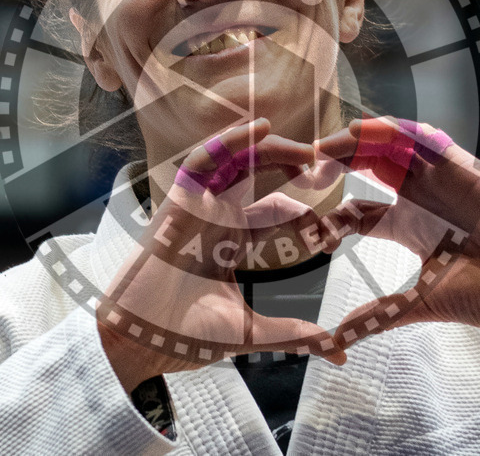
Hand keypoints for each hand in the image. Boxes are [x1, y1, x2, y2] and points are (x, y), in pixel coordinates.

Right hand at [98, 118, 350, 392]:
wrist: (141, 340)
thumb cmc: (184, 335)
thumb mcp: (251, 331)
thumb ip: (294, 334)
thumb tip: (338, 351)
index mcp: (233, 241)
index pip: (276, 211)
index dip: (306, 213)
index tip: (334, 230)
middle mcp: (218, 217)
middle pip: (260, 176)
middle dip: (294, 167)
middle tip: (329, 167)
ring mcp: (198, 206)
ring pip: (236, 161)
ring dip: (270, 148)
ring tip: (306, 149)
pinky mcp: (179, 200)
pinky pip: (204, 160)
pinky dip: (228, 140)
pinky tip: (258, 127)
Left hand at [314, 117, 479, 350]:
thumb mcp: (421, 303)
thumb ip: (378, 316)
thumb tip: (336, 340)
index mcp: (409, 226)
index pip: (357, 211)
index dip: (329, 213)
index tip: (303, 221)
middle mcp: (421, 198)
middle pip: (368, 168)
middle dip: (337, 163)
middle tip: (305, 164)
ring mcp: (442, 182)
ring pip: (393, 149)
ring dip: (361, 141)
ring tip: (331, 143)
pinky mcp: (465, 170)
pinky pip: (429, 142)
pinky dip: (400, 133)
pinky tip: (373, 130)